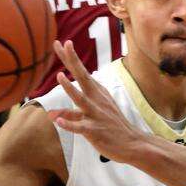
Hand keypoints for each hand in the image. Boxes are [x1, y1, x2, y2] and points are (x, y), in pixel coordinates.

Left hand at [46, 40, 142, 161]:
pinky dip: (70, 124)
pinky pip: (80, 127)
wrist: (133, 143)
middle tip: (64, 44)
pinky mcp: (95, 131)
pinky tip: (58, 122)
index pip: (81, 72)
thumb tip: (52, 115)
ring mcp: (96, 115)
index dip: (70, 58)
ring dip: (70, 88)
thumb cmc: (112, 127)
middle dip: (73, 61)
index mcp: (97, 93)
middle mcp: (97, 100)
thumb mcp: (94, 115)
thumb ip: (72, 114)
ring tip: (60, 76)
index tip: (60, 42)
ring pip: (81, 100)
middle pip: (83, 77)